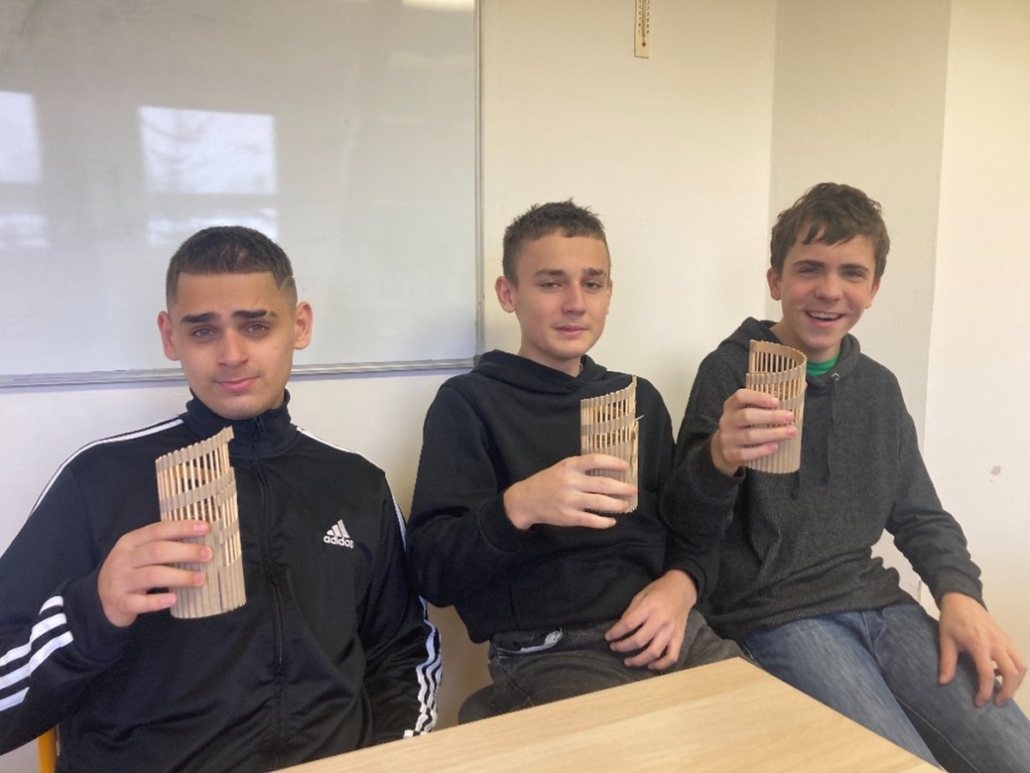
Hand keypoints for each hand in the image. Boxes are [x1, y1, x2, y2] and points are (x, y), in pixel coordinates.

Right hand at [97, 520, 212, 626]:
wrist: (100, 599)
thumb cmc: (130, 571)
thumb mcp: (139, 553)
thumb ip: (162, 545)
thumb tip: (201, 539)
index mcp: (130, 541)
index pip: (158, 530)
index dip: (182, 528)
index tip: (206, 528)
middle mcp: (123, 558)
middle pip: (157, 551)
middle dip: (185, 552)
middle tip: (208, 555)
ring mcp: (120, 581)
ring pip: (152, 575)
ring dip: (179, 576)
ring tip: (200, 579)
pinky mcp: (120, 602)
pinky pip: (139, 602)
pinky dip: (157, 601)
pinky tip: (173, 598)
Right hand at [503, 454, 635, 529]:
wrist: (526, 500)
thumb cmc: (548, 481)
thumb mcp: (562, 468)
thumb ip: (581, 468)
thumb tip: (608, 470)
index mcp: (569, 466)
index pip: (595, 460)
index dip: (613, 462)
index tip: (627, 466)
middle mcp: (570, 482)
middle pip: (603, 484)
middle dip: (622, 487)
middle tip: (633, 489)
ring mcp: (569, 500)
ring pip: (599, 503)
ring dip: (616, 504)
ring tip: (625, 505)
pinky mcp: (568, 517)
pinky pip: (590, 520)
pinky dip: (604, 521)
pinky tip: (611, 521)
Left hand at [605, 570, 697, 669]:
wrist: (682, 589)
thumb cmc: (659, 590)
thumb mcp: (641, 595)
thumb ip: (631, 612)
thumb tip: (620, 628)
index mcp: (649, 607)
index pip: (628, 624)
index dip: (616, 633)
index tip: (607, 637)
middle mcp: (661, 621)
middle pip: (639, 641)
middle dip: (623, 647)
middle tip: (614, 648)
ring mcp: (671, 631)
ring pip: (654, 652)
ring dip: (638, 660)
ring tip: (628, 662)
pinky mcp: (680, 638)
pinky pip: (671, 657)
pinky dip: (661, 665)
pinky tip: (650, 665)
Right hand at [710, 388, 796, 475]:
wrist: (723, 450)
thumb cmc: (744, 425)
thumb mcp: (749, 410)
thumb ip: (771, 400)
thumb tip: (802, 385)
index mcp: (732, 405)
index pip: (741, 396)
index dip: (758, 397)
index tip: (777, 401)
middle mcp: (727, 420)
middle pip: (747, 416)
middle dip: (770, 416)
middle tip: (790, 416)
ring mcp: (727, 438)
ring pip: (749, 436)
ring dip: (772, 433)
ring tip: (791, 432)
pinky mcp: (730, 454)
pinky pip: (745, 454)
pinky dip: (761, 450)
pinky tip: (775, 447)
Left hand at [938, 592, 1026, 705]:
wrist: (962, 599)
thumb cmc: (952, 620)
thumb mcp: (946, 640)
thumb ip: (947, 662)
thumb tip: (943, 683)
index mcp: (979, 644)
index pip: (987, 674)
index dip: (985, 692)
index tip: (979, 703)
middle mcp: (996, 644)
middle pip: (1012, 673)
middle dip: (1008, 692)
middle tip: (998, 702)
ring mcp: (1005, 641)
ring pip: (1021, 666)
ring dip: (1015, 682)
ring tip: (1003, 691)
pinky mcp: (1007, 639)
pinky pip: (1018, 658)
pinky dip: (1015, 670)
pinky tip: (1000, 674)